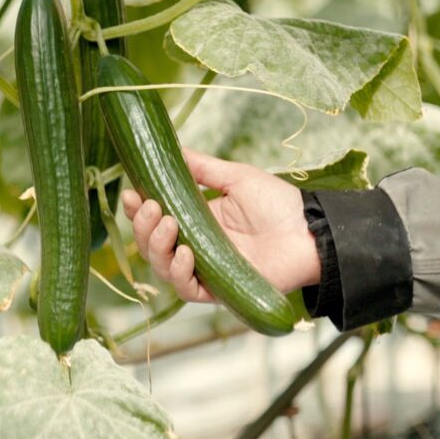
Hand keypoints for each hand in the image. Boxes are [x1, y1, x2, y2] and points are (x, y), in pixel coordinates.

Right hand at [121, 149, 319, 302]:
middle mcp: (196, 247)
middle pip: (151, 245)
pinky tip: (184, 253)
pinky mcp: (219, 290)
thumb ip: (202, 168)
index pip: (155, 219)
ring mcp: (205, 269)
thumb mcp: (235, 178)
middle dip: (143, 226)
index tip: (130, 193)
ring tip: (168, 224)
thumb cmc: (278, 203)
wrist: (309, 231)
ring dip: (156, 247)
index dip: (137, 210)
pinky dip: (179, 273)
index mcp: (196, 220)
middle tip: (151, 207)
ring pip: (162, 268)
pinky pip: (187, 290)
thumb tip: (173, 148)